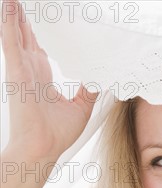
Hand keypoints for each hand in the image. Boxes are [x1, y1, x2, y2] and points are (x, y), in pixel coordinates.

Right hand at [1, 0, 97, 161]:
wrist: (44, 148)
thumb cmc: (57, 133)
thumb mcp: (81, 107)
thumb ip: (89, 90)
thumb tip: (101, 78)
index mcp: (42, 76)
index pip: (40, 47)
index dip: (43, 31)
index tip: (49, 17)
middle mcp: (30, 69)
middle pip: (26, 35)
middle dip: (25, 17)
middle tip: (28, 1)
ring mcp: (21, 69)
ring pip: (16, 33)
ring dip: (15, 14)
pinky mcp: (16, 72)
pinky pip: (11, 43)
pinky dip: (8, 24)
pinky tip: (8, 6)